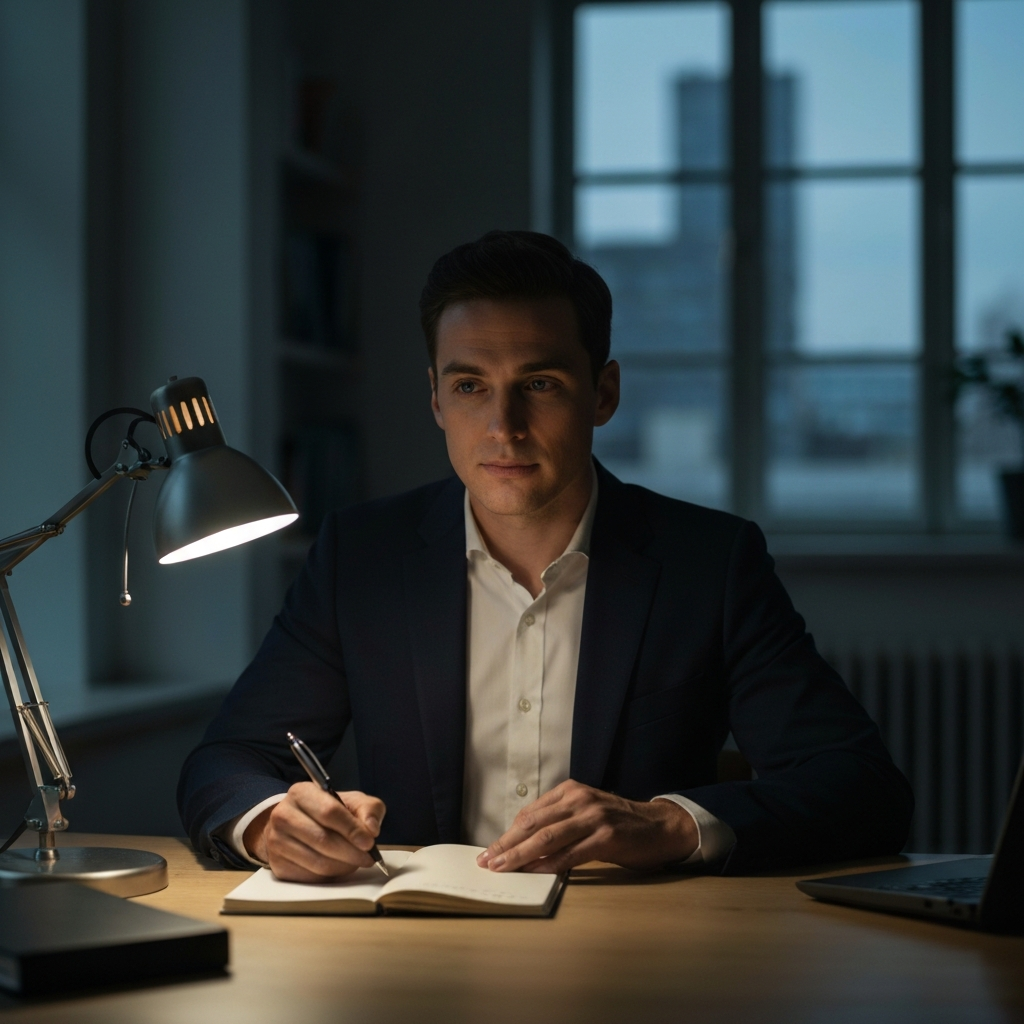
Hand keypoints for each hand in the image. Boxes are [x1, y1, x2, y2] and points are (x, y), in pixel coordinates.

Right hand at [244, 782, 385, 882]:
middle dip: (351, 852)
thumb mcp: (351, 801)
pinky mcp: (277, 865)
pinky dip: (330, 876)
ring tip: (356, 862)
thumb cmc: (328, 811)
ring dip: (344, 866)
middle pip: (323, 840)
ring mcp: (276, 842)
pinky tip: (339, 867)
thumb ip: (368, 809)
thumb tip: (371, 829)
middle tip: (368, 858)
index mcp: (301, 793)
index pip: (329, 812)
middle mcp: (283, 815)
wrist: (296, 824)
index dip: (352, 829)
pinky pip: (310, 877)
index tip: (369, 841)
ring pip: (317, 862)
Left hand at [476, 780, 697, 873]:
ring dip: (521, 855)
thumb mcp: (585, 812)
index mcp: (570, 790)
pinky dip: (549, 865)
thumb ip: (558, 821)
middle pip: (533, 824)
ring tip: (503, 868)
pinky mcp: (607, 836)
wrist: (659, 827)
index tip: (489, 850)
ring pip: (547, 838)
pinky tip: (534, 872)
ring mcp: (594, 816)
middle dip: (507, 844)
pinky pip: (571, 853)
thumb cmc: (618, 824)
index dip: (507, 834)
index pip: (530, 814)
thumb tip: (523, 844)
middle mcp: (579, 799)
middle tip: (487, 861)